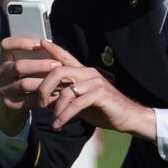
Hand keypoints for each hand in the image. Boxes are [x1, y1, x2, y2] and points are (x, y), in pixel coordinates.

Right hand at [0, 35, 63, 133]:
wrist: (12, 106)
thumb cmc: (25, 79)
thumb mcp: (25, 66)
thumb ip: (34, 56)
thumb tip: (50, 47)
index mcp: (4, 59)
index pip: (6, 45)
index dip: (22, 43)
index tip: (40, 43)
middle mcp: (0, 73)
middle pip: (18, 66)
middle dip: (40, 65)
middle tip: (57, 64)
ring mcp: (3, 89)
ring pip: (24, 84)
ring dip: (43, 82)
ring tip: (59, 80)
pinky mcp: (9, 104)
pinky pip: (28, 99)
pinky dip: (44, 96)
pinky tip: (56, 94)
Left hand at [36, 40, 156, 140]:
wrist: (127, 117)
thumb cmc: (102, 109)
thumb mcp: (79, 101)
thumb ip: (63, 96)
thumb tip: (43, 99)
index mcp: (83, 72)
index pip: (66, 57)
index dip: (54, 49)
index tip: (41, 43)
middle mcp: (88, 73)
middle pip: (58, 71)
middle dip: (43, 88)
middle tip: (40, 104)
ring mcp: (95, 82)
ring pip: (66, 92)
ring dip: (56, 109)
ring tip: (54, 122)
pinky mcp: (100, 94)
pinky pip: (76, 104)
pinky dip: (65, 116)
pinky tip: (59, 125)